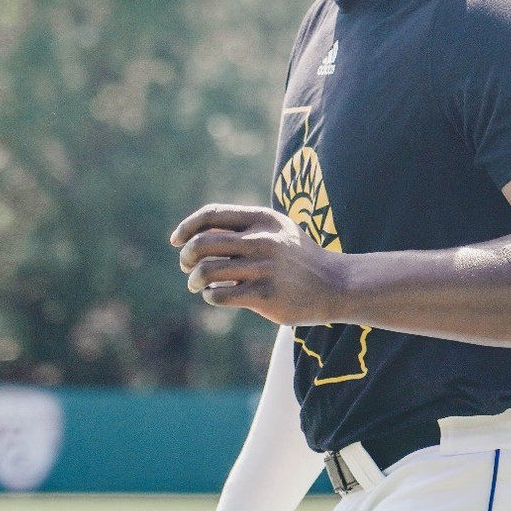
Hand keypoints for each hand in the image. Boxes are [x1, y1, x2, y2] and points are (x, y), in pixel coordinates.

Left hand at [171, 204, 344, 325]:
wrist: (335, 284)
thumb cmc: (296, 258)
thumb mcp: (275, 231)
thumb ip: (240, 228)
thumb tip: (195, 234)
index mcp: (262, 219)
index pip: (211, 215)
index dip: (187, 227)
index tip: (176, 241)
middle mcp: (263, 240)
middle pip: (202, 243)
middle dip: (186, 256)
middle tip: (187, 266)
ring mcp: (264, 268)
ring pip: (206, 271)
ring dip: (194, 280)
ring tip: (196, 284)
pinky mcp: (265, 296)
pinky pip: (219, 295)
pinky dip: (210, 296)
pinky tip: (215, 295)